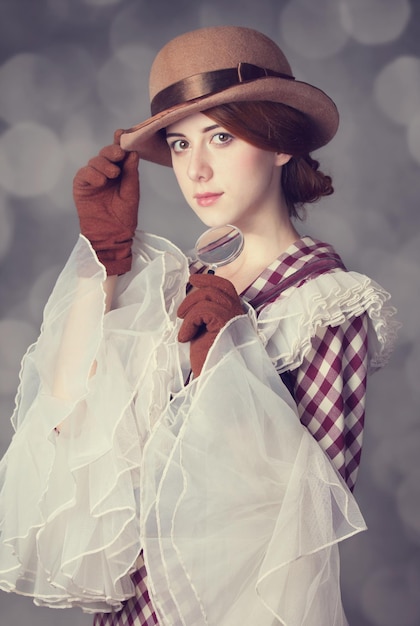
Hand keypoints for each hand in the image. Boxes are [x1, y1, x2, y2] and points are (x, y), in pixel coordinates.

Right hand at [73, 129, 139, 274]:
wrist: (112, 233)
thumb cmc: (124, 215)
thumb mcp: (131, 191)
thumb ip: (131, 172)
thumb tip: (133, 152)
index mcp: (119, 171)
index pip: (119, 153)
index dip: (120, 142)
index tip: (122, 133)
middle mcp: (105, 172)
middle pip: (107, 153)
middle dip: (112, 150)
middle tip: (119, 153)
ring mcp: (92, 178)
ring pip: (96, 161)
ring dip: (104, 165)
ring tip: (113, 175)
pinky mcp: (81, 185)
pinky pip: (85, 173)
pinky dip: (93, 174)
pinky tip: (101, 181)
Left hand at [177, 273, 243, 376]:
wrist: (217, 383)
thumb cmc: (210, 362)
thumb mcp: (206, 334)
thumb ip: (206, 318)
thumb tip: (192, 302)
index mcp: (236, 316)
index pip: (227, 289)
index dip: (210, 280)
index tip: (193, 278)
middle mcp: (239, 315)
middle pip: (219, 288)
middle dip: (198, 289)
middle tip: (181, 308)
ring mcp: (233, 319)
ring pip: (208, 297)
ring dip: (189, 310)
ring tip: (183, 329)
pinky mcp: (225, 325)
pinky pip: (202, 311)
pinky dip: (189, 322)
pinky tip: (185, 338)